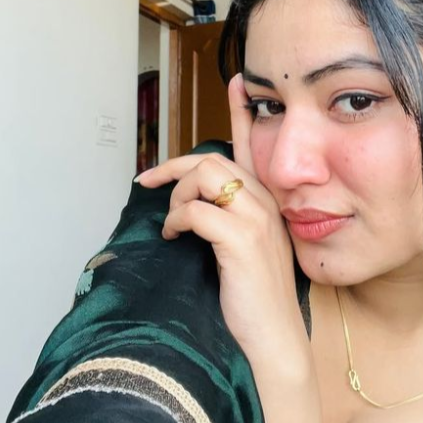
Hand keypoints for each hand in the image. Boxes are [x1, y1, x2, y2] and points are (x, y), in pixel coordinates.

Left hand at [136, 74, 307, 363]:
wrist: (273, 338)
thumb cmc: (255, 298)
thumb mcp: (248, 250)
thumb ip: (232, 220)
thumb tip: (195, 207)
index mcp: (268, 203)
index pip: (253, 149)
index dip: (243, 114)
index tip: (239, 83)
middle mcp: (266, 204)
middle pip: (213, 160)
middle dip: (175, 169)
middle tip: (150, 183)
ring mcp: (256, 220)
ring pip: (205, 177)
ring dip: (177, 197)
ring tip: (174, 223)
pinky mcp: (241, 241)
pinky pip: (196, 211)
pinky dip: (178, 220)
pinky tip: (177, 237)